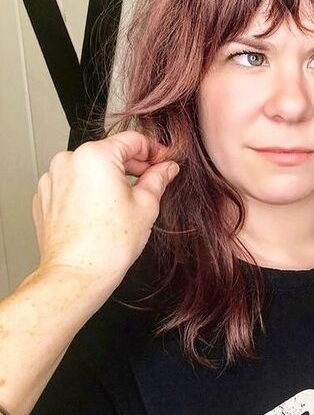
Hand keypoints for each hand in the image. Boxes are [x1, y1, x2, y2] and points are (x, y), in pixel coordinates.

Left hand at [31, 130, 179, 286]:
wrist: (77, 273)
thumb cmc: (108, 244)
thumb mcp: (146, 205)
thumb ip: (158, 178)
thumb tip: (167, 168)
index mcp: (95, 156)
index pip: (134, 140)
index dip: (155, 150)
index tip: (163, 162)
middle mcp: (69, 161)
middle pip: (111, 152)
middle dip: (133, 165)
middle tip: (152, 181)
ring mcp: (53, 178)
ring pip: (91, 167)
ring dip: (111, 177)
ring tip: (127, 199)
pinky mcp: (45, 196)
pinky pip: (74, 183)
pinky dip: (90, 189)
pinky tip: (104, 209)